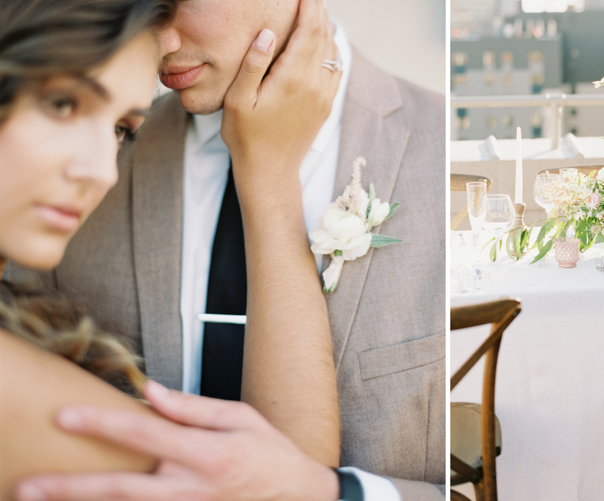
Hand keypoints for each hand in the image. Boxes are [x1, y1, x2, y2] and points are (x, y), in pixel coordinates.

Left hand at [14, 381, 338, 500]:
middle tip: (27, 486)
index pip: (143, 434)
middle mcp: (189, 488)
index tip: (64, 415)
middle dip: (69, 488)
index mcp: (205, 454)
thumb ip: (192, 408)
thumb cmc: (272, 455)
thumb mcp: (242, 419)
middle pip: (118, 489)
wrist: (299, 500)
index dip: (101, 423)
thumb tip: (150, 391)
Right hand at [221, 0, 340, 185]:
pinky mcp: (326, 104)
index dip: (310, 4)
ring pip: (333, 50)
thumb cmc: (246, 137)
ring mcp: (324, 95)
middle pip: (324, 35)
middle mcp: (315, 84)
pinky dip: (331, 47)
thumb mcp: (238, 100)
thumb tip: (266, 32)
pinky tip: (324, 39)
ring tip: (319, 5)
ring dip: (327, 25)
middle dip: (320, 7)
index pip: (308, 30)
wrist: (271, 171)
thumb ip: (252, 64)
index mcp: (293, 78)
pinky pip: (335, 68)